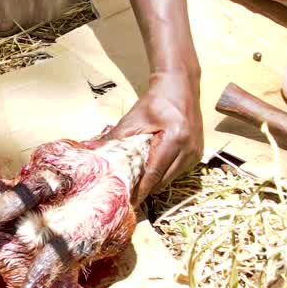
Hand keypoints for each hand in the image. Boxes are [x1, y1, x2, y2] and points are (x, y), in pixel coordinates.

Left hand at [107, 71, 203, 201]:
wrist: (179, 86)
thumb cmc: (155, 101)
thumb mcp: (133, 119)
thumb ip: (113, 138)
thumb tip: (88, 150)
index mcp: (175, 139)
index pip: (154, 173)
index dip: (140, 190)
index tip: (126, 201)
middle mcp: (190, 149)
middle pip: (163, 180)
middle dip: (145, 187)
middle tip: (127, 190)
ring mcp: (196, 152)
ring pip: (170, 179)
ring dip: (155, 180)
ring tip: (138, 179)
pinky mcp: (198, 154)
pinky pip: (177, 172)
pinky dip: (164, 173)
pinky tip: (152, 168)